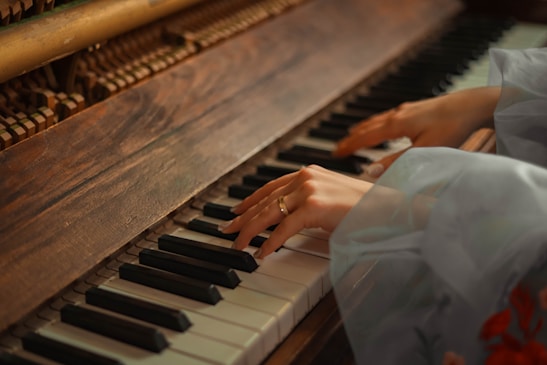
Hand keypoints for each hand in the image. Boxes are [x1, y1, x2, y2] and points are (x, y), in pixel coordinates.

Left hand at [220, 164, 372, 257]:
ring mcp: (309, 190)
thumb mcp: (330, 199)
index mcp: (308, 173)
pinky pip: (284, 228)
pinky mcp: (315, 206)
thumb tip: (287, 219)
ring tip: (238, 245)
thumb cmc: (364, 207)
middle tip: (226, 230)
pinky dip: (270, 242)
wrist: (390, 207)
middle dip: (242, 217)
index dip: (250, 201)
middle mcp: (305, 177)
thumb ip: (308, 203)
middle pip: (264, 200)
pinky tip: (261, 253)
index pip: (270, 187)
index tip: (236, 211)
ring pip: (269, 213)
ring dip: (250, 231)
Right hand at [334, 87, 499, 176]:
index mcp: (396, 125)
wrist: (474, 105)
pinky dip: (377, 123)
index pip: (364, 137)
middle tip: (338, 148)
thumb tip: (370, 172)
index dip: (349, 146)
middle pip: (367, 127)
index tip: (334, 154)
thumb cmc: (452, 127)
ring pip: (377, 120)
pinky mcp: (417, 109)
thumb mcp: (424, 151)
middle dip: (351, 138)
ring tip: (353, 134)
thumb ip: (396, 162)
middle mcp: (397, 114)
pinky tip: (383, 124)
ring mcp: (407, 110)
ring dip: (363, 129)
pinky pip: (389, 117)